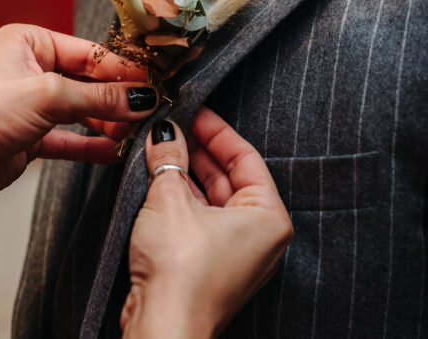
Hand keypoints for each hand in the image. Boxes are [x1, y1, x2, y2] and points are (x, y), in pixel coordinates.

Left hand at [0, 24, 155, 198]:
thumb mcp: (48, 96)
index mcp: (30, 42)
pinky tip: (116, 151)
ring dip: (108, 123)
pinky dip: (92, 145)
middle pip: (89, 82)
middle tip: (151, 110)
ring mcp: (31, 104)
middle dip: (118, 98)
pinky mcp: (31, 136)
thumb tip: (143, 98)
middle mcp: (31, 69)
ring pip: (82, 110)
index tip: (154, 83)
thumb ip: (99, 97)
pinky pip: (70, 138)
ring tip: (137, 132)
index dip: (122, 70)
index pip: (89, 53)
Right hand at [122, 107, 292, 338]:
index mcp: (269, 217)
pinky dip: (182, 201)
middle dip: (198, 151)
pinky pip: (201, 222)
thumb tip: (165, 133)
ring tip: (159, 148)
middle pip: (230, 178)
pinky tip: (159, 181)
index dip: (217, 130)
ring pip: (213, 200)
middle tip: (171, 126)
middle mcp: (260, 236)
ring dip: (186, 174)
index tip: (193, 110)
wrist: (162, 328)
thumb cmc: (180, 271)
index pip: (246, 158)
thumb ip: (170, 159)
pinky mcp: (211, 268)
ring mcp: (236, 255)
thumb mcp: (170, 199)